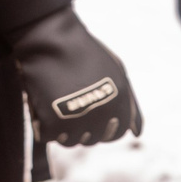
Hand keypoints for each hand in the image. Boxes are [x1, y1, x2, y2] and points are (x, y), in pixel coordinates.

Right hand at [11, 6, 141, 145]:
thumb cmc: (85, 54)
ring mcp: (77, 120)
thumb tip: (138, 134)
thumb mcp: (117, 72)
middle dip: (81, 126)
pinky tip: (42, 105)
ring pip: (69, 141)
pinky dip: (42, 125)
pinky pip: (48, 136)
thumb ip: (131, 104)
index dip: (102, 126)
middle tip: (69, 102)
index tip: (90, 113)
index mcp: (119, 103)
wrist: (52, 40)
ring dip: (61, 128)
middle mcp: (102, 114)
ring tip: (56, 102)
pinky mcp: (53, 121)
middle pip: (91, 139)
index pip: (115, 133)